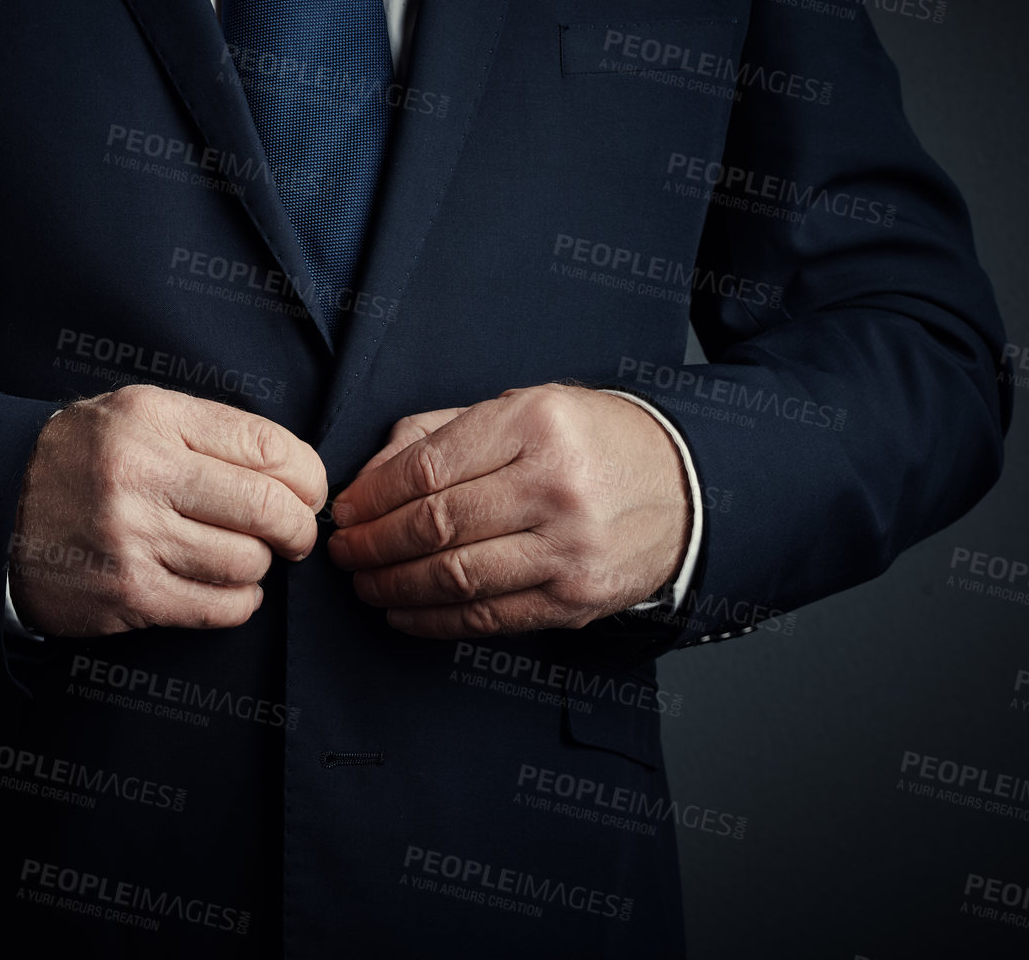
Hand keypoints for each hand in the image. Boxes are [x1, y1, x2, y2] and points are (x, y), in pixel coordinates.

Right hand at [10, 384, 326, 636]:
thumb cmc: (78, 459)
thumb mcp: (133, 414)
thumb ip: (207, 431)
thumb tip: (293, 469)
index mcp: (153, 419)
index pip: (267, 446)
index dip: (308, 475)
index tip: (309, 491)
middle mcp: (143, 474)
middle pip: (268, 508)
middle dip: (299, 528)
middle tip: (297, 534)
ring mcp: (134, 538)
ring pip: (247, 563)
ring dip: (260, 565)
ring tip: (242, 556)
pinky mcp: (128, 593)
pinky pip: (219, 607)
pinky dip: (239, 601)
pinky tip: (226, 587)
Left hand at [327, 383, 686, 638]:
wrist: (683, 485)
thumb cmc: (587, 442)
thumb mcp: (519, 409)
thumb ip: (438, 434)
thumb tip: (368, 479)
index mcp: (534, 426)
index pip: (428, 468)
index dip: (373, 497)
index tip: (347, 510)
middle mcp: (554, 486)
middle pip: (436, 526)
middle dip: (374, 545)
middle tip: (345, 551)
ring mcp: (570, 548)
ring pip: (457, 578)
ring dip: (395, 587)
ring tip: (366, 583)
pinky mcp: (577, 598)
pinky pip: (489, 619)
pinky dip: (435, 621)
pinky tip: (405, 612)